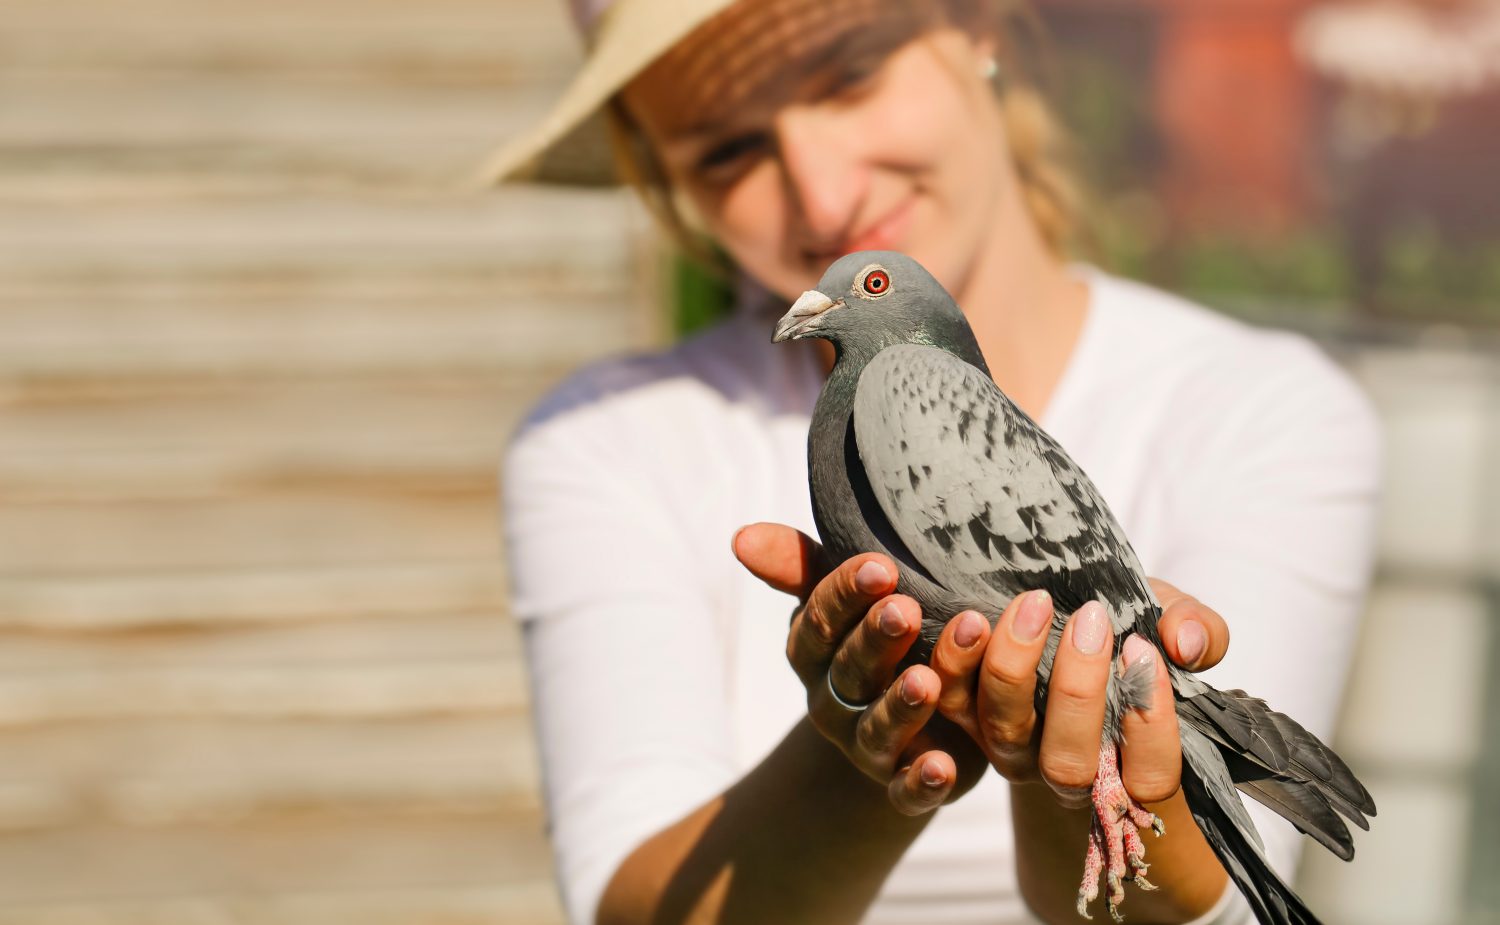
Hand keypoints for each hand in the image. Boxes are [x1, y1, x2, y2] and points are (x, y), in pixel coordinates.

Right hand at [733, 522, 991, 815]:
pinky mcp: (905, 784)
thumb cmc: (877, 641)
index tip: (880, 566)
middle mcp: (835, 702)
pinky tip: (942, 768)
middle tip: (906, 609)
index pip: (820, 621)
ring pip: (878, 729)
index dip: (846, 593)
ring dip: (901, 706)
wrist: (910, 726)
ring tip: (927, 681)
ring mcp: (868, 747)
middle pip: (849, 670)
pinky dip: (921, 783)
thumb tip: (741, 537)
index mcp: (816, 654)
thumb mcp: (843, 599)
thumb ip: (800, 566)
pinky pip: (907, 791)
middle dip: (876, 639)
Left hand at [929, 579, 1229, 807]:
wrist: (1073, 624)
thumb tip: (1186, 644)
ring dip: (1014, 668)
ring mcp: (1010, 747)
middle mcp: (1066, 770)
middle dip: (1080, 690)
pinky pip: (951, 698)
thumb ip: (1200, 633)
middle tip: (1092, 618)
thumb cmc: (1133, 639)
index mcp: (1129, 768)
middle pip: (1068, 763)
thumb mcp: (1173, 628)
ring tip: (1033, 606)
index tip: (1143, 648)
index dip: (1151, 723)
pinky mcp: (964, 713)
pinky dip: (955, 661)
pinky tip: (972, 618)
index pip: (1149, 777)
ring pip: (1005, 729)